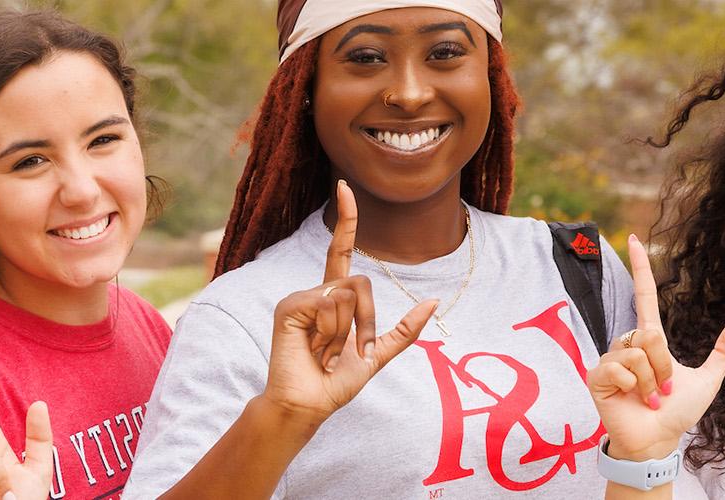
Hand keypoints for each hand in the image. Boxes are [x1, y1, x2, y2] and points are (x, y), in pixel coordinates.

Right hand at [261, 180, 437, 422]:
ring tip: (327, 354)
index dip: (346, 218)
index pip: (341, 249)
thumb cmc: (337, 383)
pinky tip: (315, 350)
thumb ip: (406, 330)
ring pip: (347, 294)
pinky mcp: (290, 306)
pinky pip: (329, 303)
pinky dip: (331, 333)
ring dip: (347, 333)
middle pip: (361, 282)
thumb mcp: (379, 355)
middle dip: (367, 322)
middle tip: (356, 351)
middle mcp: (317, 291)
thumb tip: (434, 302)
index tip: (344, 187)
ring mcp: (301, 297)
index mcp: (335, 297)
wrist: (310, 404)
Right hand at [587, 234, 724, 460]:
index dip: (639, 269)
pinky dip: (633, 386)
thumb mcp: (709, 379)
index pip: (643, 297)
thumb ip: (723, 350)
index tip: (634, 240)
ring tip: (649, 398)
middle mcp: (627, 345)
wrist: (657, 441)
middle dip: (663, 366)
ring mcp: (610, 360)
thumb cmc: (678, 413)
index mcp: (650, 341)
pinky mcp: (597, 376)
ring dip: (651, 380)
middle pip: (649, 334)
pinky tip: (633, 400)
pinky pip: (619, 367)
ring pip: (637, 352)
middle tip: (662, 389)